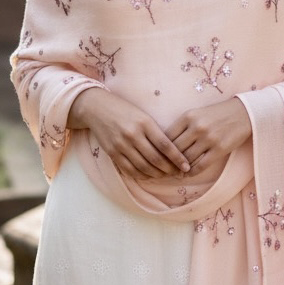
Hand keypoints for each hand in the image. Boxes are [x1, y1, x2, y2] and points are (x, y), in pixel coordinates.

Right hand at [68, 88, 189, 178]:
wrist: (97, 108)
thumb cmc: (125, 110)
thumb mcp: (143, 116)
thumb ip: (156, 132)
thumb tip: (172, 152)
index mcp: (144, 123)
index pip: (165, 145)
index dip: (177, 158)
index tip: (186, 166)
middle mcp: (133, 135)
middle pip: (155, 159)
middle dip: (169, 170)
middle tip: (178, 174)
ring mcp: (121, 145)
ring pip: (143, 167)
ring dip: (156, 175)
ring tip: (165, 176)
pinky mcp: (112, 153)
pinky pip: (129, 170)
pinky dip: (141, 176)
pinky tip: (149, 176)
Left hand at [166, 98, 251, 174]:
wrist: (243, 113)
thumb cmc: (216, 114)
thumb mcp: (196, 113)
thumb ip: (182, 126)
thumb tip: (165, 145)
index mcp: (188, 116)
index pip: (167, 137)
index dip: (160, 150)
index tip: (157, 157)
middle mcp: (197, 127)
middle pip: (175, 150)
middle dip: (167, 162)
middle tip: (163, 169)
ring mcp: (209, 139)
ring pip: (186, 159)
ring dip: (179, 169)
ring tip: (174, 173)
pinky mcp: (219, 149)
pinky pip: (201, 165)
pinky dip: (192, 172)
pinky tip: (187, 174)